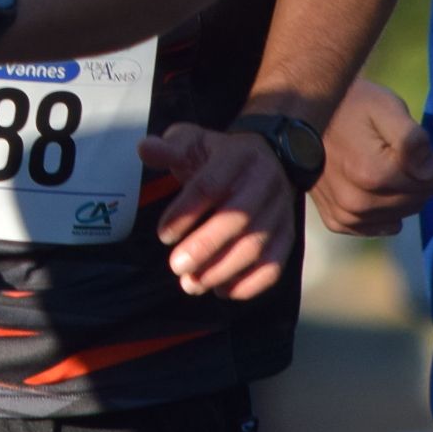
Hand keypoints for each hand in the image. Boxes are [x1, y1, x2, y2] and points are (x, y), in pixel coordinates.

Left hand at [142, 123, 297, 300]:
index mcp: (238, 155)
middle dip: (205, 246)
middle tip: (176, 267)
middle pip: (239, 219)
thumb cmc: (219, 155)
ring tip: (191, 283)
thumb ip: (169, 147)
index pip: (212, 184)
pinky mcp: (287, 234)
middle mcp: (265, 182)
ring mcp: (280, 210)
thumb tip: (145, 149)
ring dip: (223, 270)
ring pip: (257, 246)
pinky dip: (250, 284)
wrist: (267, 158)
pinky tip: (222, 291)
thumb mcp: (193, 141)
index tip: (163, 234)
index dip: (186, 211)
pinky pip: (274, 264)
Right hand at [312, 77, 432, 235]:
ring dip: (397, 194)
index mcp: (372, 174)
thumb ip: (412, 139)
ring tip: (377, 165)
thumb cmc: (350, 105)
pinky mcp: (335, 221)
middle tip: (392, 151)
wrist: (302, 113)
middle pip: (417, 201)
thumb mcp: (386, 107)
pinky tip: (370, 189)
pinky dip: (380, 210)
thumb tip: (430, 173)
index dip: (426, 158)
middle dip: (414, 178)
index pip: (431, 180)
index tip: (405, 140)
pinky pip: (376, 226)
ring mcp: (344, 216)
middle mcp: (357, 203)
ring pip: (399, 215)